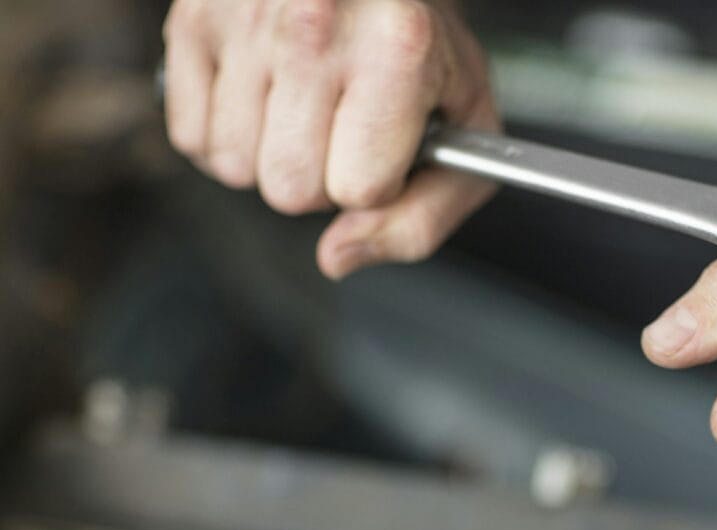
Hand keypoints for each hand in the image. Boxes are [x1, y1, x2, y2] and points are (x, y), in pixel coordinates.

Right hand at [162, 0, 497, 277]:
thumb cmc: (424, 43)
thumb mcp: (466, 126)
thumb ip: (423, 216)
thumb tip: (338, 257)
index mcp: (399, 48)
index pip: (360, 189)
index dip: (376, 183)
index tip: (386, 145)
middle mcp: (318, 22)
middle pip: (289, 189)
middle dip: (320, 178)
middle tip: (343, 126)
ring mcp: (247, 15)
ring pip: (233, 167)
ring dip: (268, 157)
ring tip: (303, 107)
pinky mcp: (193, 16)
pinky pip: (189, 134)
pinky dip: (225, 131)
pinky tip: (263, 95)